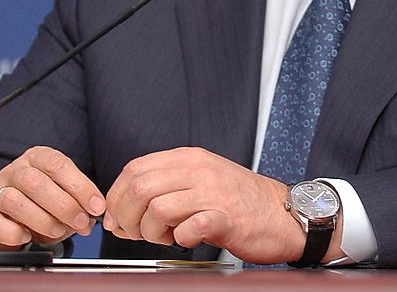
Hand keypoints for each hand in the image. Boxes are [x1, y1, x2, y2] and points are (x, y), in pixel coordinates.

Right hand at [0, 146, 105, 250]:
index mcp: (39, 157)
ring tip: (58, 230)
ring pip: (15, 200)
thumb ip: (78, 201)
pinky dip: (14, 233)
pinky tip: (27, 236)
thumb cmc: (42, 199)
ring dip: (42, 220)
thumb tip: (93, 215)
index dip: (80, 186)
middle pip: (37, 182)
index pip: (59, 165)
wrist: (11, 211)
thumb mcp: (62, 193)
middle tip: (81, 223)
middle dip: (64, 206)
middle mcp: (17, 169)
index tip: (96, 206)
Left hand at [104, 147, 307, 263]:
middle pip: (140, 188)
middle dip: (126, 217)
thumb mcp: (200, 178)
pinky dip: (181, 240)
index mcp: (189, 157)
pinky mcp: (226, 218)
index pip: (135, 168)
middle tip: (134, 233)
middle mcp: (199, 170)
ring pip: (158, 209)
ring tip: (165, 238)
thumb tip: (122, 208)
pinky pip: (190, 229)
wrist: (282, 212)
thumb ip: (166, 185)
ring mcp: (214, 192)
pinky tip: (189, 240)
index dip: (116, 195)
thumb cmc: (238, 199)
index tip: (115, 216)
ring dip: (151, 233)